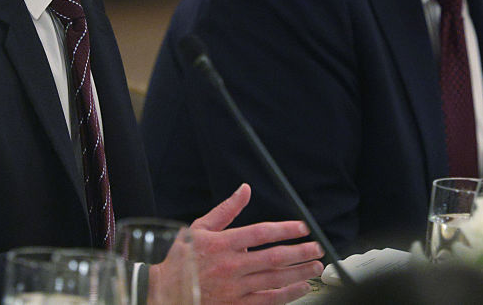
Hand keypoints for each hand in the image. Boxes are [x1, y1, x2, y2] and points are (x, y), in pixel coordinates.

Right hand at [153, 183, 323, 304]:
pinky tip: (301, 287)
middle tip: (317, 248)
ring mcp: (235, 288)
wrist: (164, 291)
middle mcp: (231, 266)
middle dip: (300, 252)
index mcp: (223, 243)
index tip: (302, 227)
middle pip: (273, 258)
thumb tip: (245, 189)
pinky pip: (267, 301)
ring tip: (316, 266)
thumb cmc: (182, 258)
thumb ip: (226, 209)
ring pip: (274, 280)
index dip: (285, 229)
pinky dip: (287, 295)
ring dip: (299, 273)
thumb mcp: (199, 227)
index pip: (261, 233)